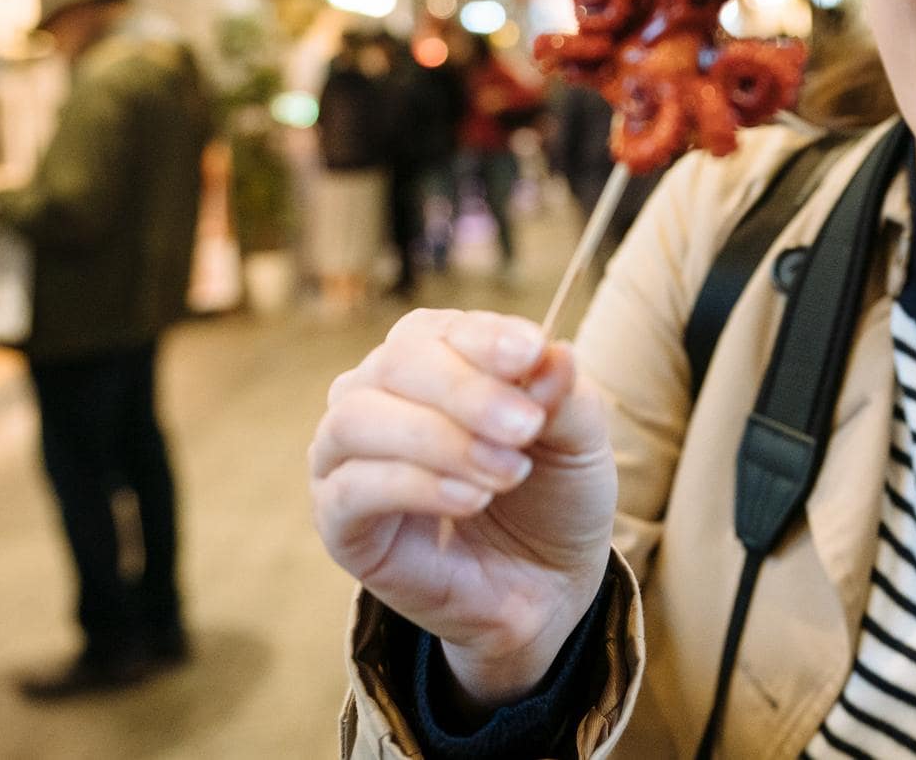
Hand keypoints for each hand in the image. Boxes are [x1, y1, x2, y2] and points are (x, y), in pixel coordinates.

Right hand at [310, 308, 615, 706]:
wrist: (544, 585)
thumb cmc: (552, 494)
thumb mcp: (578, 440)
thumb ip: (562, 395)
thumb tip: (551, 353)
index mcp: (432, 356)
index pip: (441, 329)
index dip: (485, 338)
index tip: (531, 352)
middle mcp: (377, 393)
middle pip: (397, 363)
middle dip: (467, 392)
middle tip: (526, 427)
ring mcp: (346, 454)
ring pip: (360, 419)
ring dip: (440, 440)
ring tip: (507, 472)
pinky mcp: (337, 518)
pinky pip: (353, 488)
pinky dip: (415, 486)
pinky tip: (471, 499)